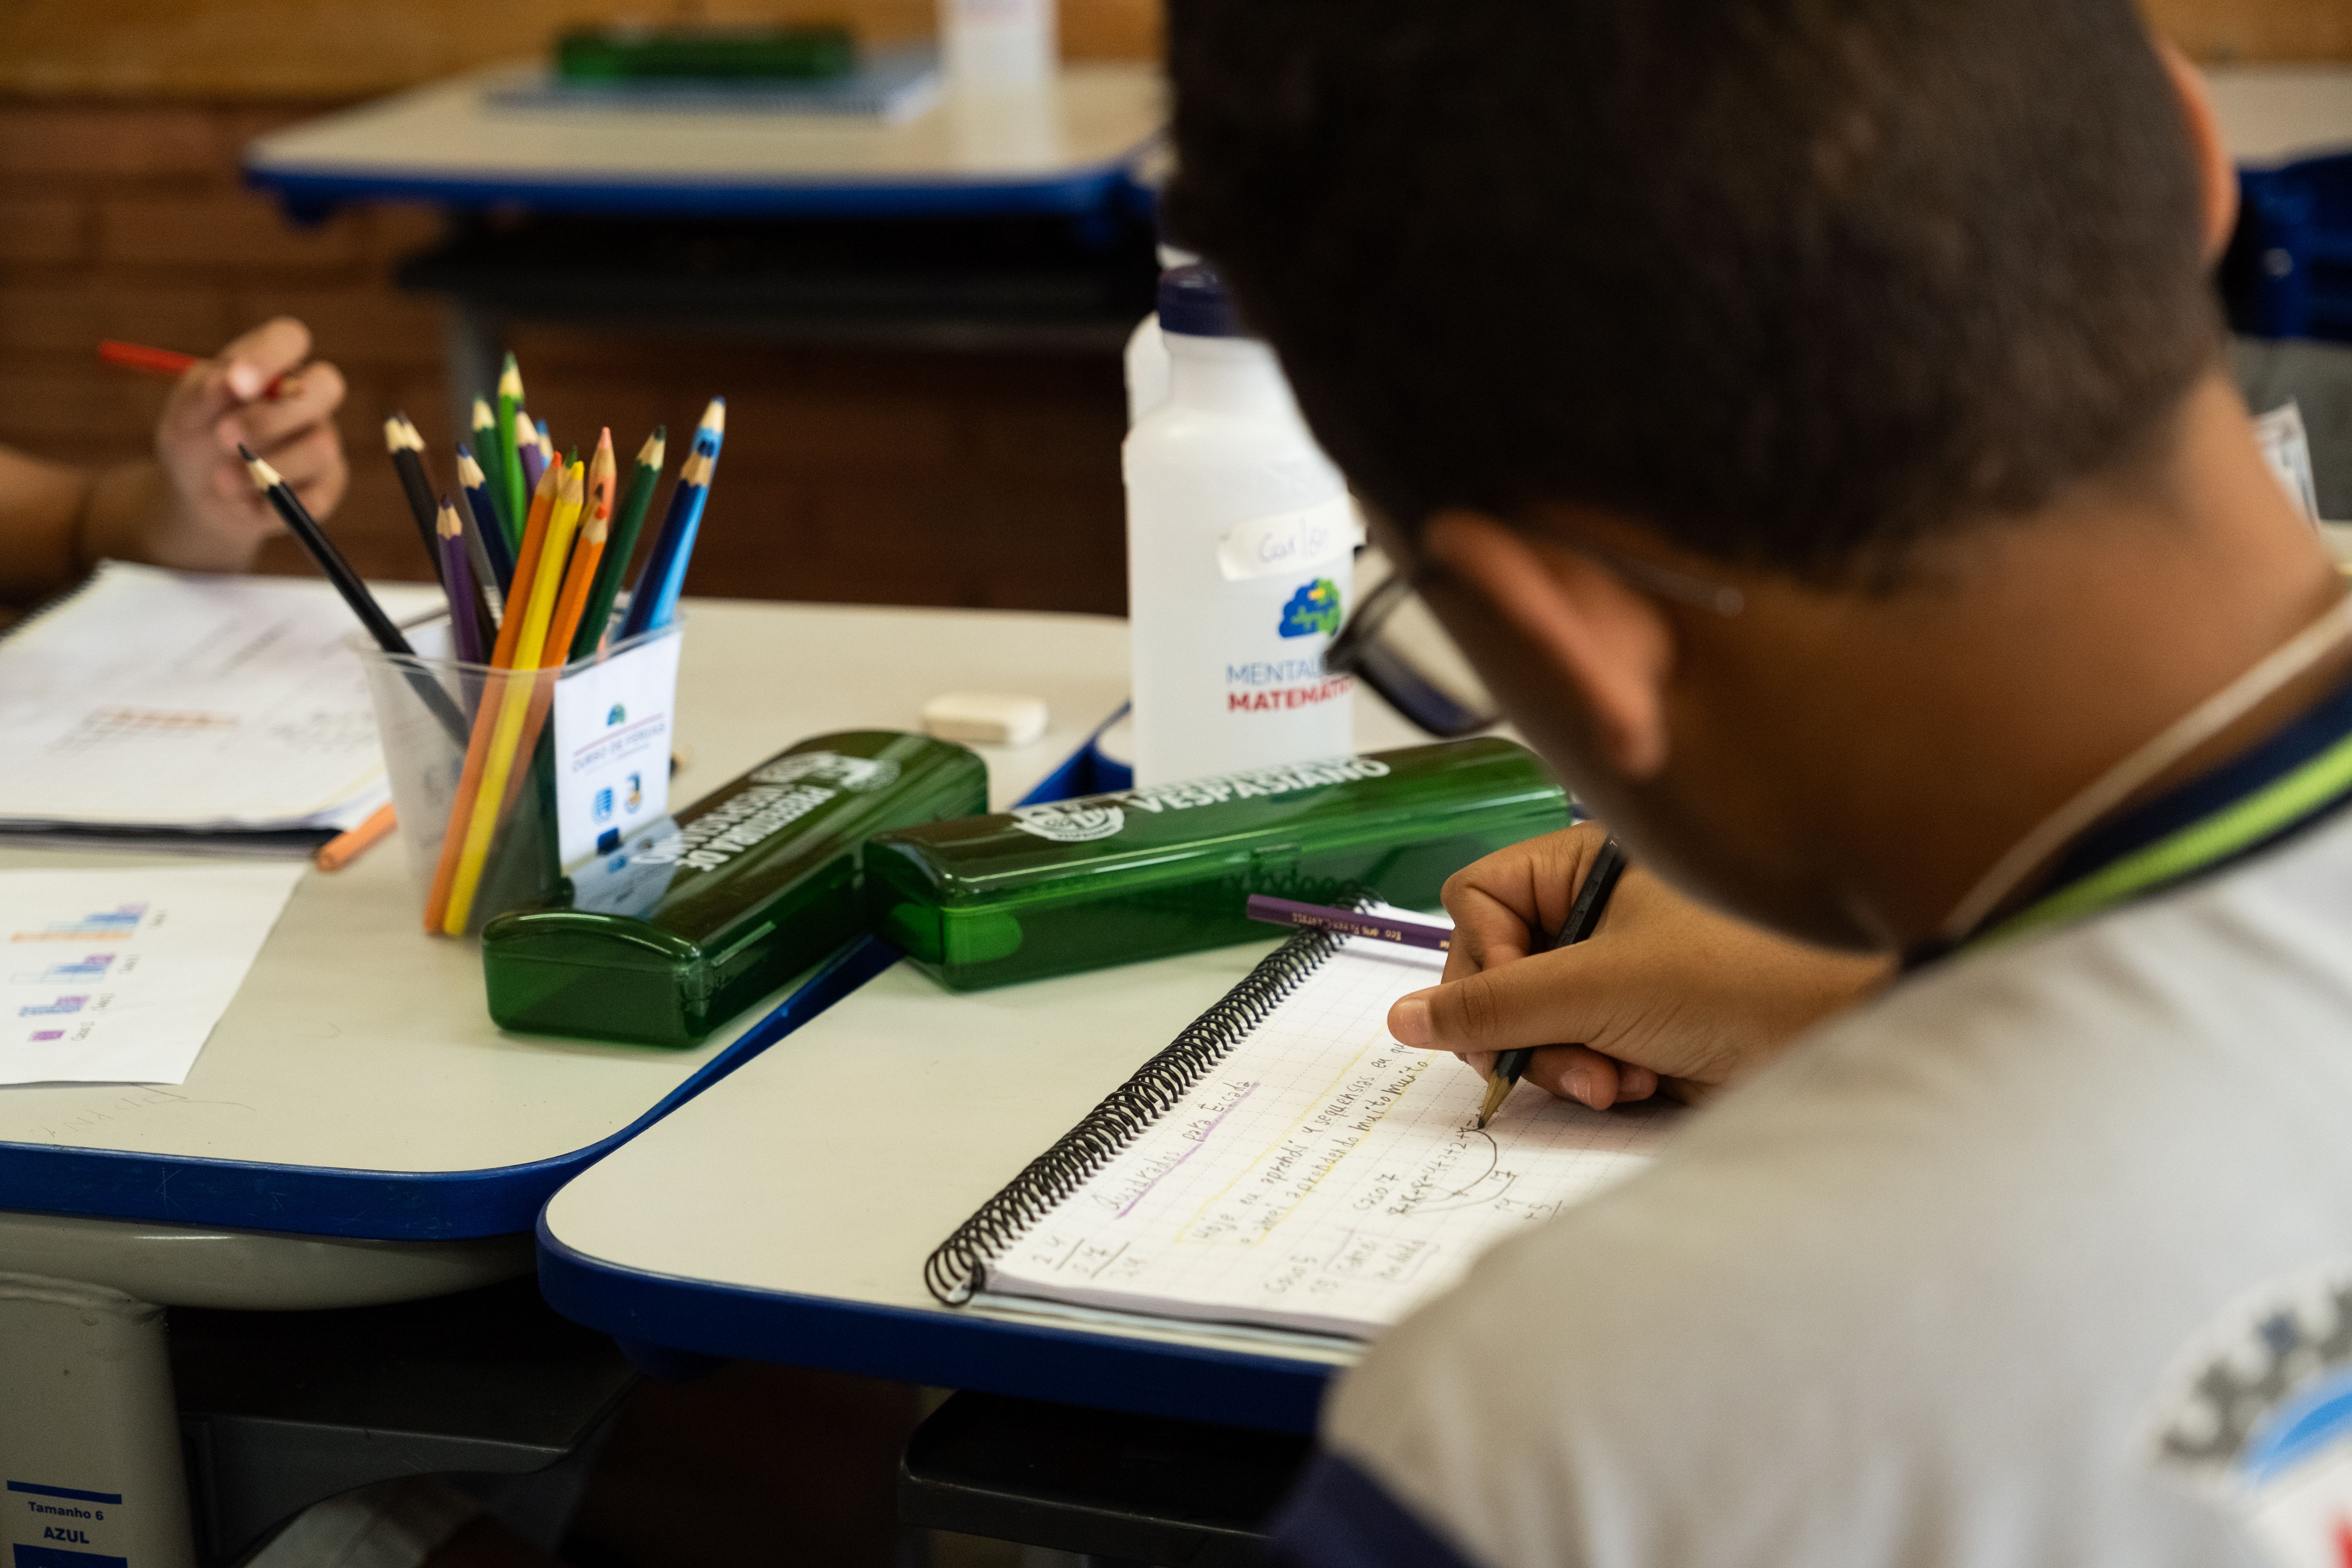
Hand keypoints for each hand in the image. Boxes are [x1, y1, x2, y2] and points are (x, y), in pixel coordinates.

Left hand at [133, 317, 348, 569]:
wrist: (199, 495)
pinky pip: (316, 497)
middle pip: (326, 386)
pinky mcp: (328, 486)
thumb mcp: (185, 413)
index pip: (289, 339)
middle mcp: (309, 398)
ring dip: (267, 468)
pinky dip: (274, 505)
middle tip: (224, 437)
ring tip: (221, 483)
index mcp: (273, 365)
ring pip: (321, 448)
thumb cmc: (194, 439)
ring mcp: (323, 441)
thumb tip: (228, 384)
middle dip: (275, 414)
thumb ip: (203, 393)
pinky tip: (243, 506)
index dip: (270, 356)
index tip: (238, 383)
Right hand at [1387, 823, 1892, 1107]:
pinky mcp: (1645, 1025)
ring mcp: (1621, 969)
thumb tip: (1401, 1019)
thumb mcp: (1601, 986)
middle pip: (1498, 972)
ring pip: (1536, 1024)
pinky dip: (1599, 1078)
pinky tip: (1638, 1085)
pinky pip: (1579, 1055)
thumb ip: (1495, 1004)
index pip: (1478, 904)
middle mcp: (1598, 909)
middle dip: (1525, 1029)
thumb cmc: (1746, 978)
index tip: (1514, 1004)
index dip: (1480, 960)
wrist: (1860, 1027)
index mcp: (1586, 864)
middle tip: (1568, 1062)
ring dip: (1565, 1062)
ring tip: (1615, 1079)